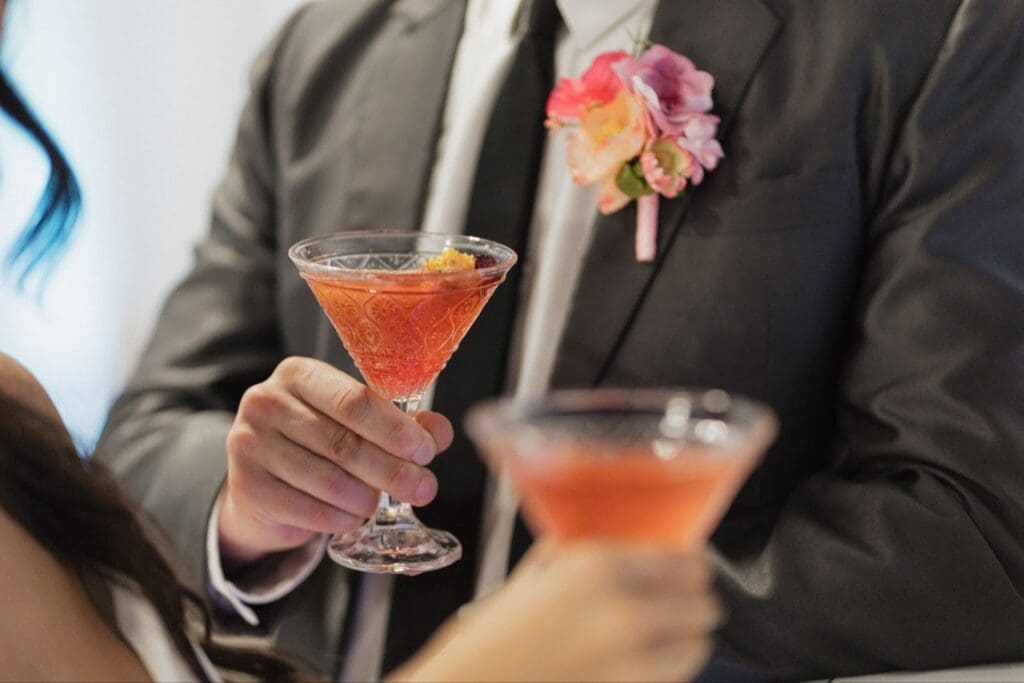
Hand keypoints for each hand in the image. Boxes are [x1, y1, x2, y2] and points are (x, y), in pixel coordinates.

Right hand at [218, 357, 453, 563]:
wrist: (261, 485)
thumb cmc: (316, 445)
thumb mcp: (356, 425)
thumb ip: (400, 424)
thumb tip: (438, 432)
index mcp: (298, 374)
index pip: (354, 400)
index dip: (395, 429)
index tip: (426, 451)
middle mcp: (267, 402)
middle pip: (343, 442)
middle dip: (392, 469)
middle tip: (424, 488)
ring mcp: (250, 444)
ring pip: (328, 479)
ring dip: (367, 498)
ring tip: (380, 504)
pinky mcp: (247, 486)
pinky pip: (309, 510)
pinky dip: (341, 519)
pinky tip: (352, 516)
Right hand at [395, 543, 720, 682]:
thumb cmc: (490, 640)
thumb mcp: (530, 577)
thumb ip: (574, 553)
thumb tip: (606, 537)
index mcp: (598, 568)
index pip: (685, 561)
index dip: (688, 564)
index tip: (685, 566)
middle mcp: (624, 611)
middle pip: (702, 603)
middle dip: (690, 601)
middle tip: (672, 601)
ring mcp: (632, 662)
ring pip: (697, 645)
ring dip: (684, 638)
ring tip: (660, 635)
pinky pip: (674, 679)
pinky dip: (666, 669)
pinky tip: (639, 662)